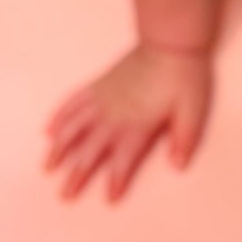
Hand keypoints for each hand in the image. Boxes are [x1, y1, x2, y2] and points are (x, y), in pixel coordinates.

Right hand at [42, 43, 213, 201]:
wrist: (170, 42)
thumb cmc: (185, 76)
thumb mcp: (193, 110)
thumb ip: (185, 139)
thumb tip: (178, 166)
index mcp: (137, 126)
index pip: (123, 160)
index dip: (116, 181)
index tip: (108, 199)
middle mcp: (114, 116)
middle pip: (90, 150)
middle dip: (77, 174)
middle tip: (64, 195)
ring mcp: (102, 99)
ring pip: (73, 128)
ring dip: (59, 149)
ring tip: (47, 167)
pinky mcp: (99, 85)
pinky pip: (72, 102)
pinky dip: (59, 116)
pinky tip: (48, 130)